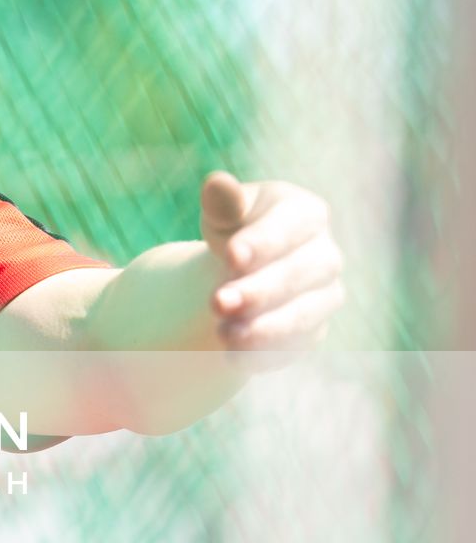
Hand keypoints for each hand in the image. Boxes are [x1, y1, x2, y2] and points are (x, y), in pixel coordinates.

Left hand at [199, 170, 346, 370]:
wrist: (239, 270)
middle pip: (301, 273)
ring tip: (222, 334)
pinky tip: (232, 357)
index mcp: (306, 213)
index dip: (263, 242)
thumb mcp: (224, 213)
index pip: (292, 226)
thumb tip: (217, 184)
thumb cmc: (233, 229)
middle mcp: (325, 254)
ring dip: (263, 328)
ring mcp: (325, 295)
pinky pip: (295, 345)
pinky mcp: (313, 330)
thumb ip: (223, 202)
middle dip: (259, 290)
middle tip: (217, 303)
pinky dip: (265, 353)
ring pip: (304, 314)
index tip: (230, 256)